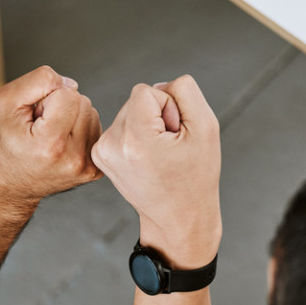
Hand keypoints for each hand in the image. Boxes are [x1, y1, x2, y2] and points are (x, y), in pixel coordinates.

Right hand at [0, 66, 102, 209]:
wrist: (8, 185)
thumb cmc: (3, 143)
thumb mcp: (5, 103)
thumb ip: (37, 81)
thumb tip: (71, 84)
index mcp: (51, 144)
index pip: (69, 94)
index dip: (48, 98)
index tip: (34, 117)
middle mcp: (73, 159)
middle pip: (83, 102)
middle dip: (61, 107)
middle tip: (40, 127)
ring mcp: (86, 167)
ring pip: (91, 114)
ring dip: (71, 117)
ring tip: (49, 135)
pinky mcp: (94, 170)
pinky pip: (96, 130)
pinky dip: (79, 130)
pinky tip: (61, 143)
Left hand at [92, 76, 221, 268]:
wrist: (178, 218)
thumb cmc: (196, 176)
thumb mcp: (206, 127)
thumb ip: (184, 91)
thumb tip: (159, 86)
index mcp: (135, 139)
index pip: (147, 90)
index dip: (169, 108)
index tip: (175, 136)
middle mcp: (111, 144)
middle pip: (136, 100)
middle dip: (157, 117)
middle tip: (170, 149)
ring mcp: (102, 152)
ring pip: (130, 111)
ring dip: (148, 126)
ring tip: (160, 155)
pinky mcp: (100, 155)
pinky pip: (122, 125)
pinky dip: (137, 136)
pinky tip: (147, 158)